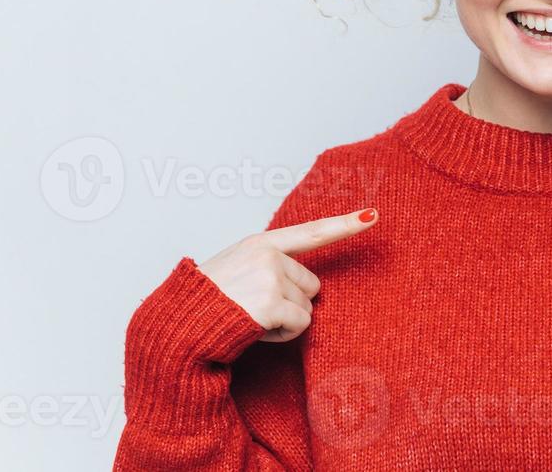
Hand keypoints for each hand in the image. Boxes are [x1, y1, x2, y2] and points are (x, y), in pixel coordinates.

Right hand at [195, 208, 378, 341]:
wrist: (178, 326)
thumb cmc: (205, 303)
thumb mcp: (234, 268)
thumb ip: (268, 265)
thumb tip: (308, 285)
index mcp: (260, 244)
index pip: (311, 231)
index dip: (345, 224)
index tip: (373, 215)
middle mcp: (268, 256)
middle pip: (312, 284)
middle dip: (291, 302)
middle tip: (255, 308)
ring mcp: (270, 278)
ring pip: (307, 307)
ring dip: (284, 321)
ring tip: (250, 318)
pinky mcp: (271, 304)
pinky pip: (300, 325)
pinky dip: (282, 335)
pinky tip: (255, 329)